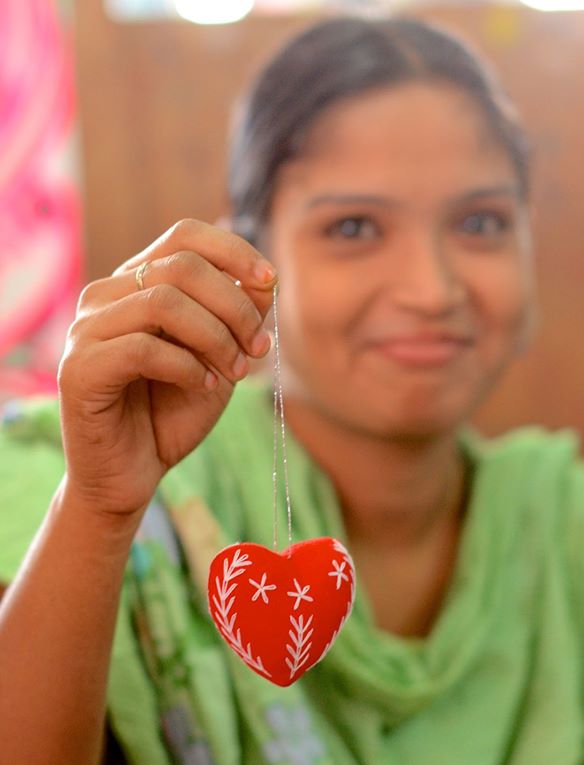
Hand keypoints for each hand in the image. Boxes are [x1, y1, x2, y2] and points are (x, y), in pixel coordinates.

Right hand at [57, 219, 275, 519]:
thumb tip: (265, 282)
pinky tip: (202, 387)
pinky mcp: (78, 369)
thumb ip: (236, 321)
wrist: (130, 475)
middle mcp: (105, 296)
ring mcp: (86, 330)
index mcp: (137, 285)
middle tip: (258, 348)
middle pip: (181, 266)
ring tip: (234, 373)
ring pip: (164, 303)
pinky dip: (186, 366)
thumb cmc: (171, 416)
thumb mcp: (218, 361)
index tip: (271, 282)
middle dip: (235, 306)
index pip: (184, 235)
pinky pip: (143, 348)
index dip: (233, 251)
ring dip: (215, 338)